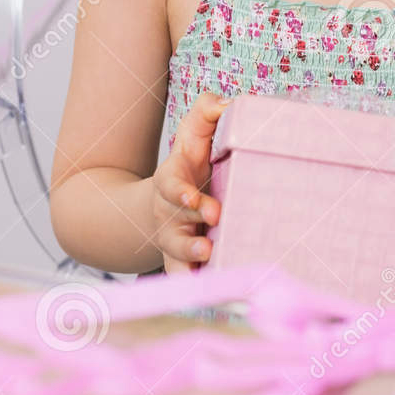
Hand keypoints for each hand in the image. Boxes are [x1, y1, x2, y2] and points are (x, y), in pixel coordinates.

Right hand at [151, 91, 230, 272]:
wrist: (166, 202)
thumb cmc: (190, 163)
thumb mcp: (194, 133)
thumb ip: (208, 111)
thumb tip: (228, 102)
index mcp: (171, 181)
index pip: (170, 185)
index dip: (181, 192)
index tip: (195, 198)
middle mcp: (168, 213)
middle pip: (176, 221)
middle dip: (192, 221)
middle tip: (215, 219)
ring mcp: (173, 240)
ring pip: (176, 254)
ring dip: (190, 256)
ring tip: (208, 254)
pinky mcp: (181, 262)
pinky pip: (183, 279)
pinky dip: (192, 286)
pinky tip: (207, 292)